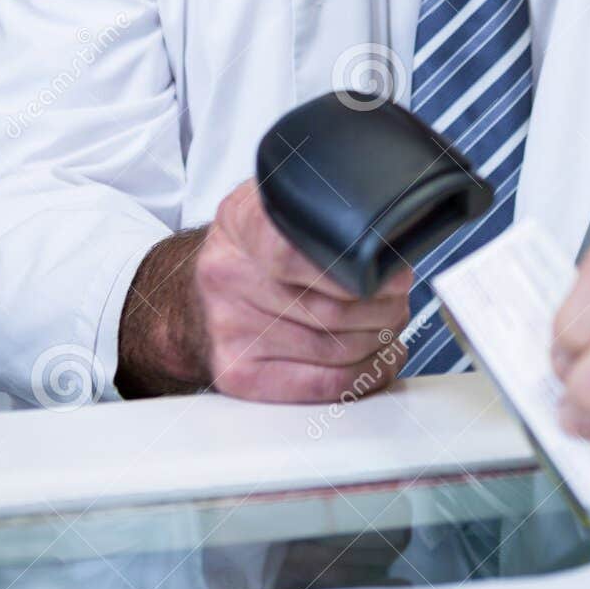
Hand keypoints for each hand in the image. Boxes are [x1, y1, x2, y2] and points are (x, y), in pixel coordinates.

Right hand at [116, 177, 409, 401]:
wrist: (189, 295)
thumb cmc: (251, 249)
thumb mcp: (274, 204)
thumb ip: (319, 204)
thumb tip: (388, 221)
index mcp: (242, 225)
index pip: (298, 253)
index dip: (354, 269)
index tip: (387, 270)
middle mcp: (228, 278)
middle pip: (332, 309)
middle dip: (386, 306)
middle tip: (399, 297)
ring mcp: (230, 332)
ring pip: (336, 349)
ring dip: (381, 340)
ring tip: (390, 323)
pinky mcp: (238, 375)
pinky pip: (321, 385)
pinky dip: (364, 376)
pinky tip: (377, 359)